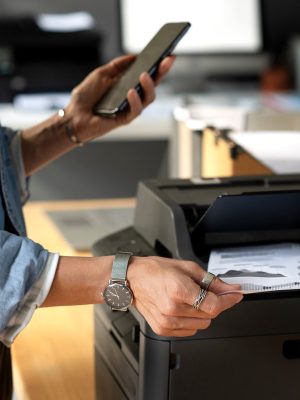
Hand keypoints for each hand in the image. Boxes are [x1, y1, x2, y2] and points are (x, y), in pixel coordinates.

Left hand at [64, 54, 174, 141]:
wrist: (74, 115)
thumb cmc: (86, 96)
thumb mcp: (101, 73)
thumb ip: (118, 65)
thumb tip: (135, 56)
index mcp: (128, 85)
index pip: (148, 74)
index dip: (159, 65)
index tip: (168, 54)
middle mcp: (132, 97)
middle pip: (153, 85)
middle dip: (162, 72)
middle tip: (167, 60)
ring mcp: (130, 108)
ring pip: (148, 98)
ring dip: (149, 86)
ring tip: (144, 75)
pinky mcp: (125, 119)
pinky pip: (135, 111)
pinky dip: (135, 100)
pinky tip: (131, 91)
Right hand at [127, 256, 242, 336]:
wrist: (133, 279)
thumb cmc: (156, 270)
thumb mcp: (187, 268)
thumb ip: (211, 280)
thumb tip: (229, 289)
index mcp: (179, 290)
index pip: (214, 304)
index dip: (228, 300)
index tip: (235, 295)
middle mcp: (172, 309)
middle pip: (210, 315)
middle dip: (214, 303)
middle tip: (208, 292)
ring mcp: (167, 322)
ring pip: (202, 325)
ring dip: (203, 313)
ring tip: (190, 298)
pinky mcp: (163, 329)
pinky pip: (190, 330)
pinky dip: (192, 320)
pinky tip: (183, 308)